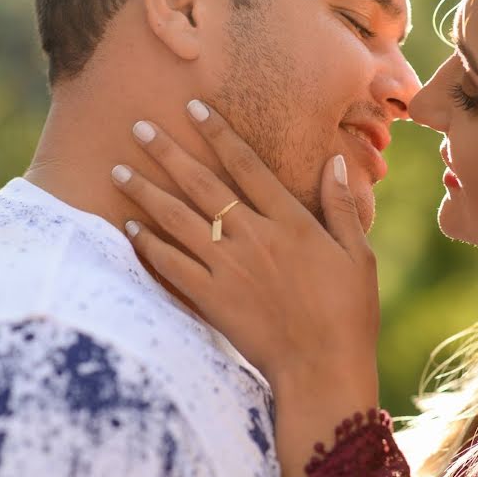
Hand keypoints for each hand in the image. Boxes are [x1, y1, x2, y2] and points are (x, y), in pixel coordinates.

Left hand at [110, 100, 380, 476]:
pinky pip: (171, 265)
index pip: (247, 165)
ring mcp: (229, 267)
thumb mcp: (359, 255)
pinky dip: (148, 244)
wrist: (322, 368)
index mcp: (291, 221)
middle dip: (168, 152)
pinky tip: (129, 226)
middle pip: (202, 184)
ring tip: (118, 169)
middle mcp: (254, 236)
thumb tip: (335, 163)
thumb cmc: (349, 312)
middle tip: (138, 126)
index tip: (193, 108)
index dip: (218, 134)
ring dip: (146, 191)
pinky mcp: (211, 298)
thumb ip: (342, 206)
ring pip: (177, 219)